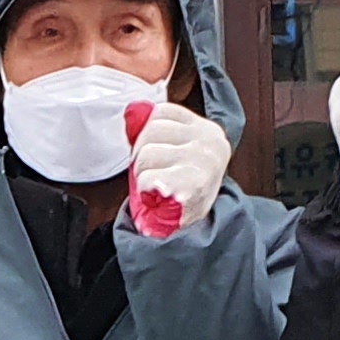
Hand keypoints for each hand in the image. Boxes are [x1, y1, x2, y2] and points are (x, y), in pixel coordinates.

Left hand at [120, 100, 232, 237]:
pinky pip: (148, 178)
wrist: (207, 229)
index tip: (152, 151)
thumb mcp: (182, 153)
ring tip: (155, 186)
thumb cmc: (188, 190)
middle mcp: (208, 141)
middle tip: (150, 173)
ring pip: (146, 153)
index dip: (146, 132)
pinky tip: (156, 195)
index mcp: (206, 129)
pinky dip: (145, 188)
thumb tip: (131, 111)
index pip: (162, 112)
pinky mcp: (191, 185)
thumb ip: (162, 131)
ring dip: (141, 173)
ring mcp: (202, 162)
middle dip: (141, 153)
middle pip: (150, 130)